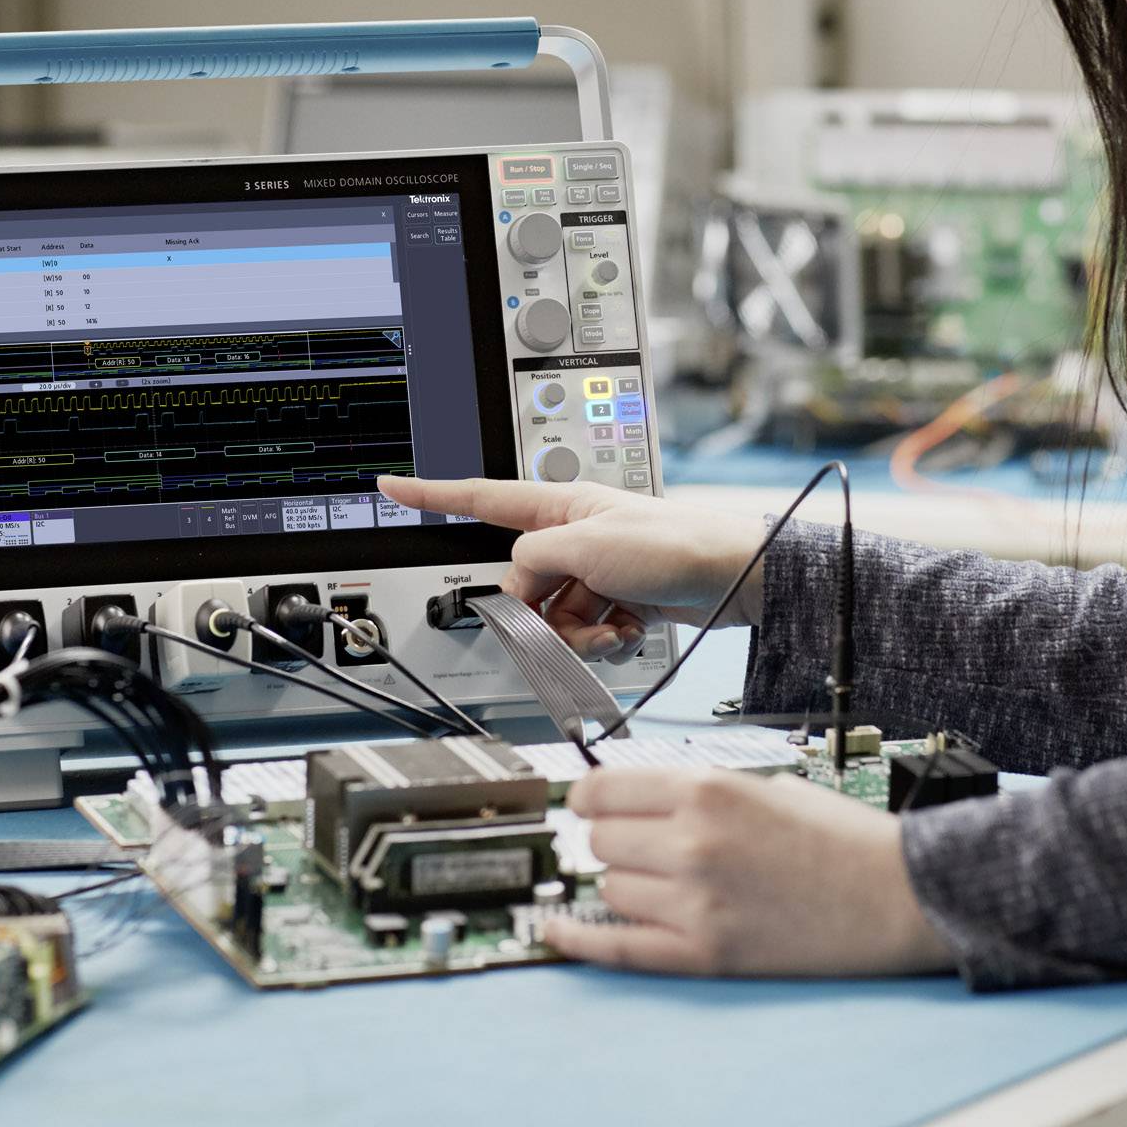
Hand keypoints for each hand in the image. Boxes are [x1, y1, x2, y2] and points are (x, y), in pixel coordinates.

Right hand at [377, 475, 767, 661]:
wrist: (735, 577)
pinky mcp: (615, 603)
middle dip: (540, 613)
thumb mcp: (588, 545)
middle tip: (572, 615)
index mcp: (560, 507)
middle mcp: (572, 538)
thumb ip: (533, 561)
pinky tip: (629, 630)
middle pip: (520, 582)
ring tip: (611, 626)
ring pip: (551, 618)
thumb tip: (515, 587)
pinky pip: (584, 634)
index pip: (482, 497)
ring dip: (577, 634)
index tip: (392, 486)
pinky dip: (603, 641)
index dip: (432, 494)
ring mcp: (594, 573)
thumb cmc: (676, 542)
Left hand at [546, 767, 953, 977]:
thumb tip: (640, 801)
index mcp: (710, 791)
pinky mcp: (706, 954)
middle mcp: (694, 843)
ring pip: (610, 889)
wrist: (899, 896)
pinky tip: (558, 931)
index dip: (589, 796)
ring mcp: (696, 903)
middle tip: (640, 846)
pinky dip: (581, 940)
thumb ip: (701, 792)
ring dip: (626, 884)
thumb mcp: (768, 785)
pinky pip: (620, 947)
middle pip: (602, 840)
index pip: (604, 789)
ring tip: (666, 883)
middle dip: (615, 841)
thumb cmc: (843, 840)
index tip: (588, 803)